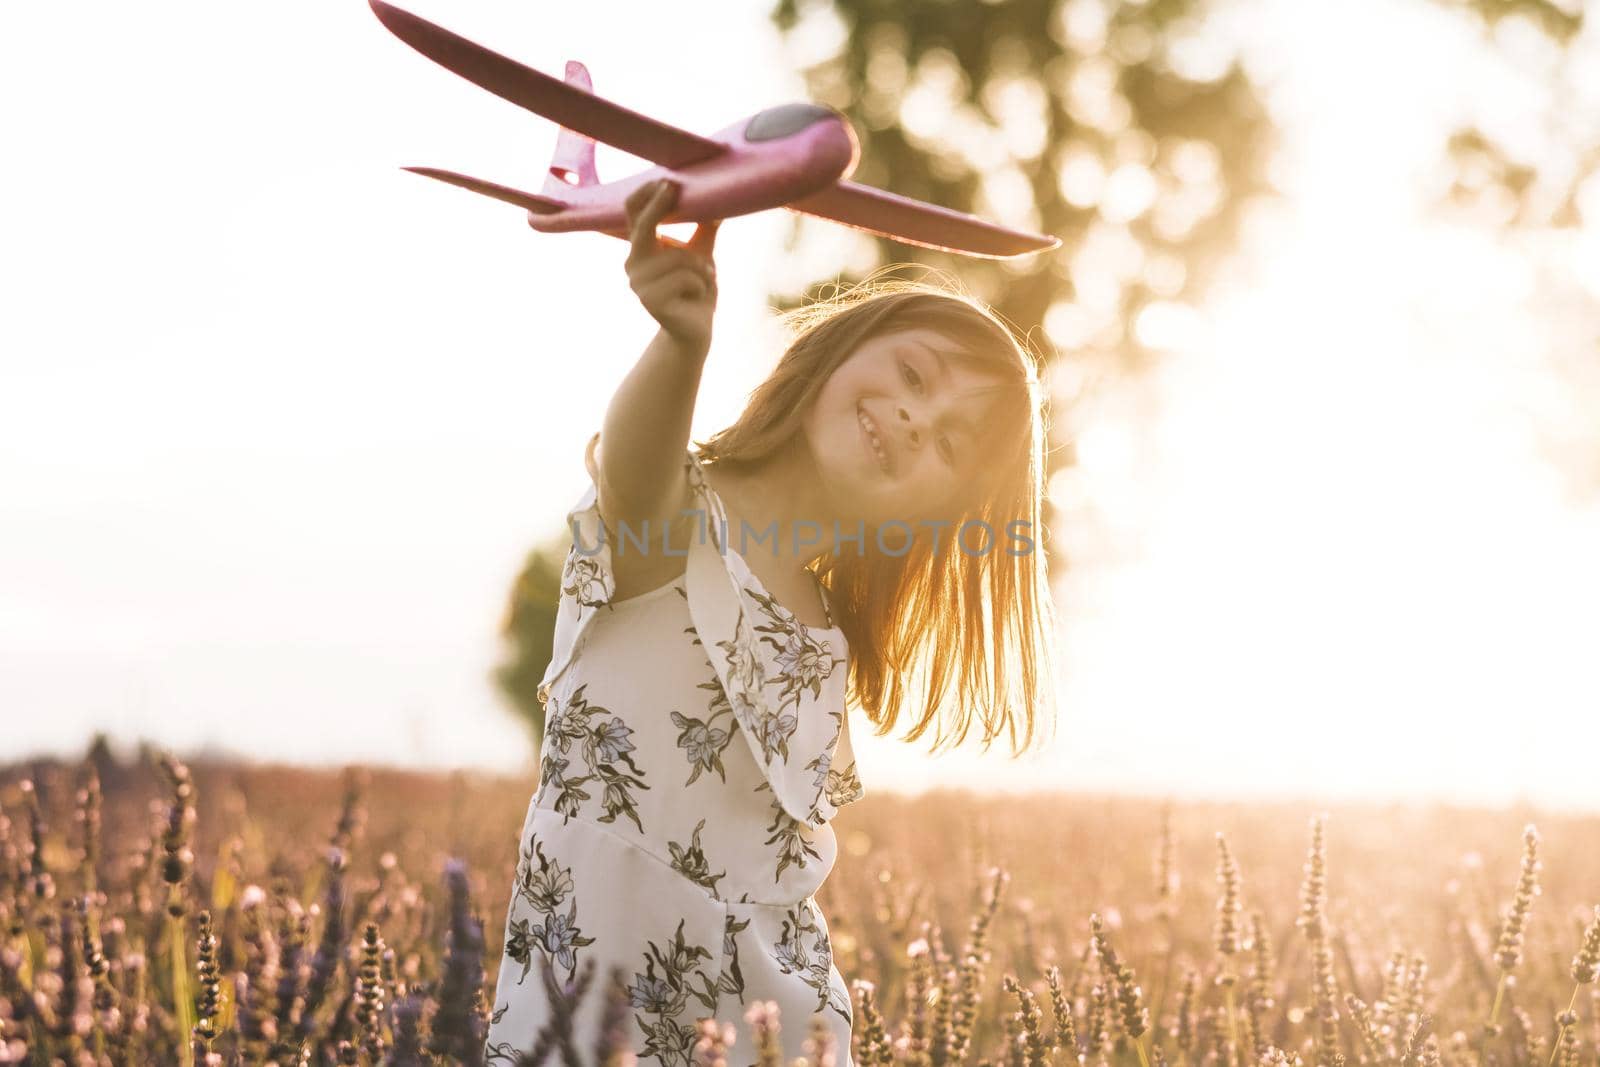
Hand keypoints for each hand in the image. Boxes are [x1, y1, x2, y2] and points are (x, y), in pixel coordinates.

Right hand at [623, 179, 719, 354]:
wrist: (696, 329)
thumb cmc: (697, 288)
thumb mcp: (701, 253)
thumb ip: (704, 228)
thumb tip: (720, 198)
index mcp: (641, 249)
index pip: (633, 215)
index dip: (646, 196)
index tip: (666, 179)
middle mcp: (633, 264)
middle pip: (643, 226)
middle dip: (659, 205)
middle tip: (672, 186)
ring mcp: (638, 284)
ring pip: (679, 256)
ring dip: (702, 268)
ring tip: (700, 283)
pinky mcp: (650, 301)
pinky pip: (686, 278)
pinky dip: (701, 286)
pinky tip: (696, 298)